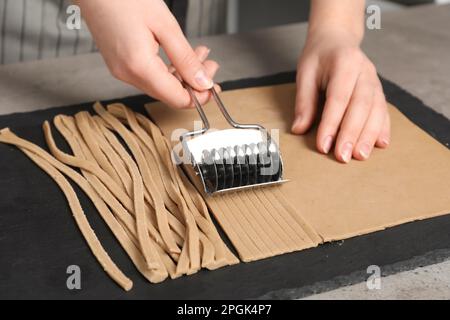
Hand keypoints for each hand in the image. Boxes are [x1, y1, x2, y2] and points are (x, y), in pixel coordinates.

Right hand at [76, 0, 218, 107]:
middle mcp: (127, 74)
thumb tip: (203, 82)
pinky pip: (150, 76)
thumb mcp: (165, 25)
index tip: (214, 85)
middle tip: (211, 64)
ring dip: (183, 73)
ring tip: (199, 53)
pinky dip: (168, 69)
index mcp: (139, 67)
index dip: (200, 96)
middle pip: (170, 94)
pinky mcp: (120, 64)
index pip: (177, 98)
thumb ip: (186, 58)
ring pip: (162, 85)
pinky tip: (178, 55)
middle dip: (194, 82)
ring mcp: (121, 71)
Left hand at [292, 30, 389, 162]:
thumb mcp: (305, 73)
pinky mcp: (379, 90)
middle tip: (342, 157)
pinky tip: (381, 144)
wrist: (337, 39)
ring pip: (376, 110)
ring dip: (369, 135)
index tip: (324, 145)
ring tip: (360, 156)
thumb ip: (304, 101)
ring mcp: (375, 81)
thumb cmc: (319, 57)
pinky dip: (383, 128)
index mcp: (344, 63)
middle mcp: (364, 71)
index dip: (331, 123)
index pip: (338, 98)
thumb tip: (299, 129)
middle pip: (361, 106)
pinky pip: (384, 110)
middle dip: (352, 134)